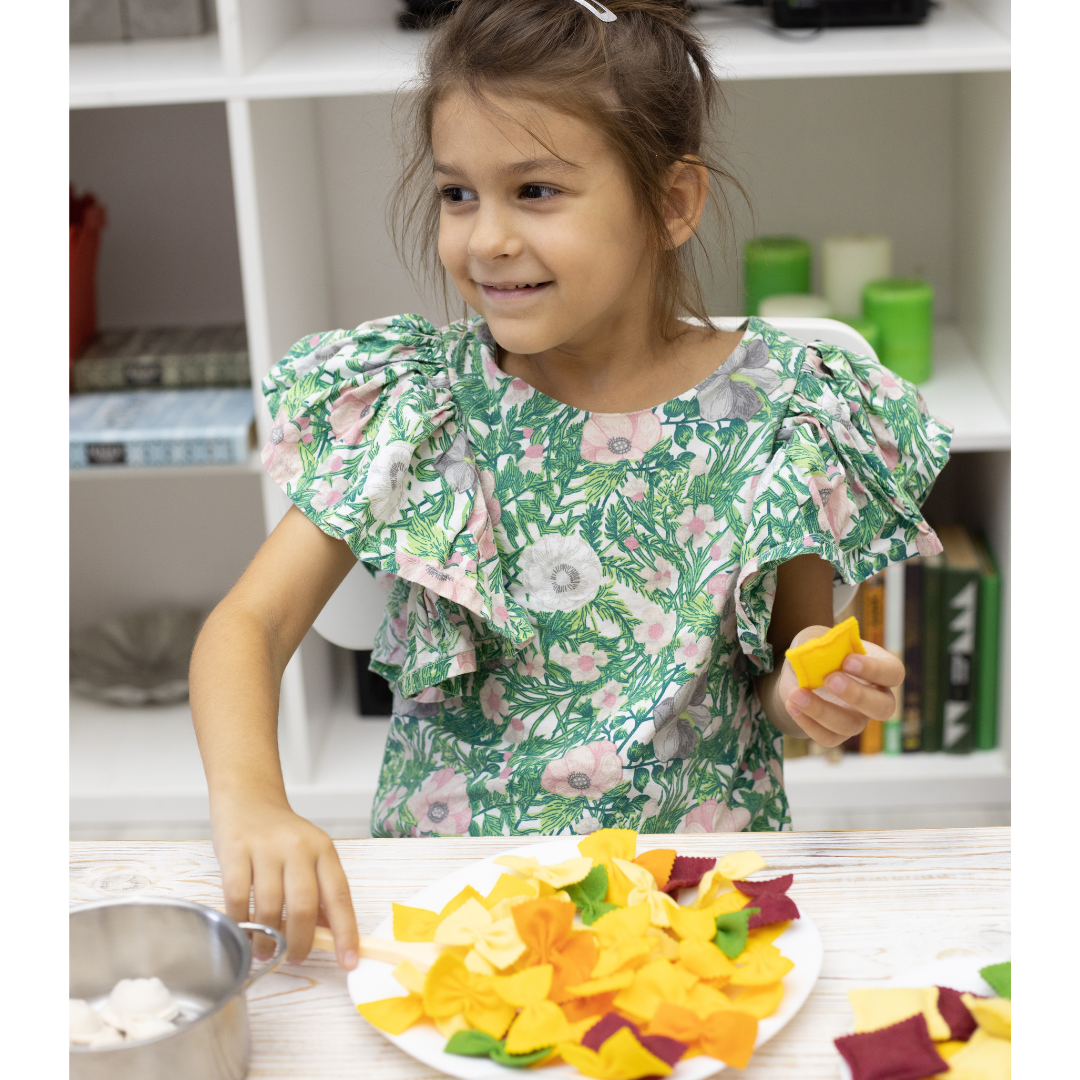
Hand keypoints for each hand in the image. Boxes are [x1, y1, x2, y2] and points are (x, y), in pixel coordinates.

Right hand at [212, 798, 358, 968]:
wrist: (249, 798)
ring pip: (271, 906)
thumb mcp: (310, 855)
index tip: (349, 961)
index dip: (346, 932)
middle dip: (300, 942)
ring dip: (268, 939)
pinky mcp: (236, 850)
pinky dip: (241, 923)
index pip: (340, 896)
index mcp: (323, 850)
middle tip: (294, 957)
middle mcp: (299, 847)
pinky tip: (243, 931)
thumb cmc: (281, 835)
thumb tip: (328, 936)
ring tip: (265, 951)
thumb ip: (318, 890)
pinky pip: (239, 897)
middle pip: (304, 906)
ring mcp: (266, 848)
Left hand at [777, 624, 903, 746]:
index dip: (873, 669)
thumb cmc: (822, 649)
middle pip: (883, 708)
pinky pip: (829, 738)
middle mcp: (877, 697)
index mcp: (882, 669)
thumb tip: (812, 652)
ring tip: (796, 694)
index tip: (847, 660)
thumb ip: (822, 643)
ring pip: (851, 726)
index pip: (893, 673)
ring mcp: (859, 718)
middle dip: (856, 695)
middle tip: (829, 680)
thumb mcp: (822, 638)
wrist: (803, 670)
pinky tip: (791, 705)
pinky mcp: (838, 733)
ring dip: (822, 711)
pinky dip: (808, 723)